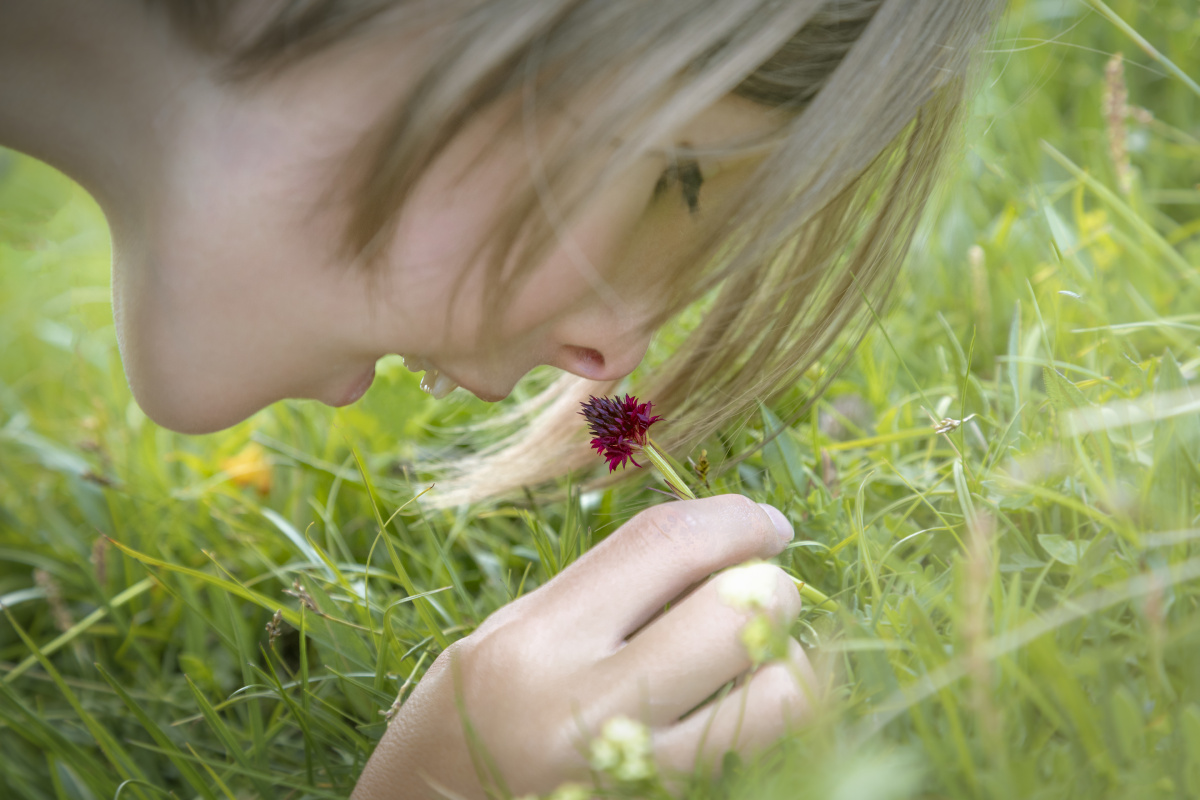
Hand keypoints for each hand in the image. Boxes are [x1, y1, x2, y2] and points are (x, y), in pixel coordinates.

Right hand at [351, 494, 817, 798]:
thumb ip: (606, 592)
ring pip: (782, 698)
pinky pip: (761, 755)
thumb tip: (723, 544)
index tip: (763, 524)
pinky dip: (767, 723)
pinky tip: (736, 712)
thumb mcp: (512, 636)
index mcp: (538, 641)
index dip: (736, 519)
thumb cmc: (467, 720)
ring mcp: (634, 777)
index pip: (668, 544)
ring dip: (787, 666)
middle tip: (759, 593)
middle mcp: (587, 709)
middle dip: (772, 588)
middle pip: (740, 610)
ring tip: (751, 665)